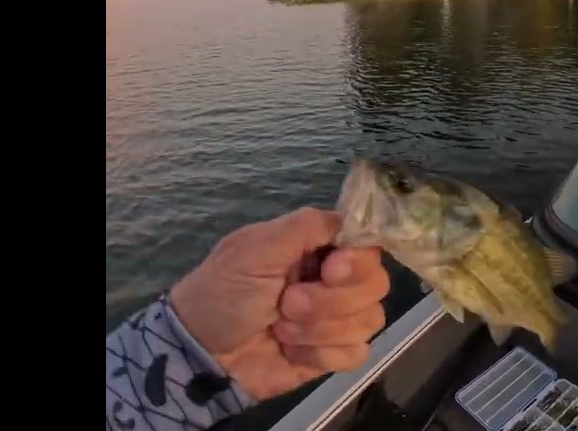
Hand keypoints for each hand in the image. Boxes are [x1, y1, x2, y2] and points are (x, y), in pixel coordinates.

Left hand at [169, 207, 390, 399]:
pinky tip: (292, 352)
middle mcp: (334, 279)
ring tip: (281, 329)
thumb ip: (304, 226)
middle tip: (287, 304)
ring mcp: (336, 317)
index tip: (330, 271)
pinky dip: (322, 355)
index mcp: (317, 247)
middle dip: (330, 301)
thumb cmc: (221, 293)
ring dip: (321, 329)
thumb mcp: (253, 250)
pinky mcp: (332, 353)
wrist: (201, 356)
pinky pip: (357, 353)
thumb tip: (349, 220)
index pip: (367, 243)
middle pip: (376, 282)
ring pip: (370, 320)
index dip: (356, 260)